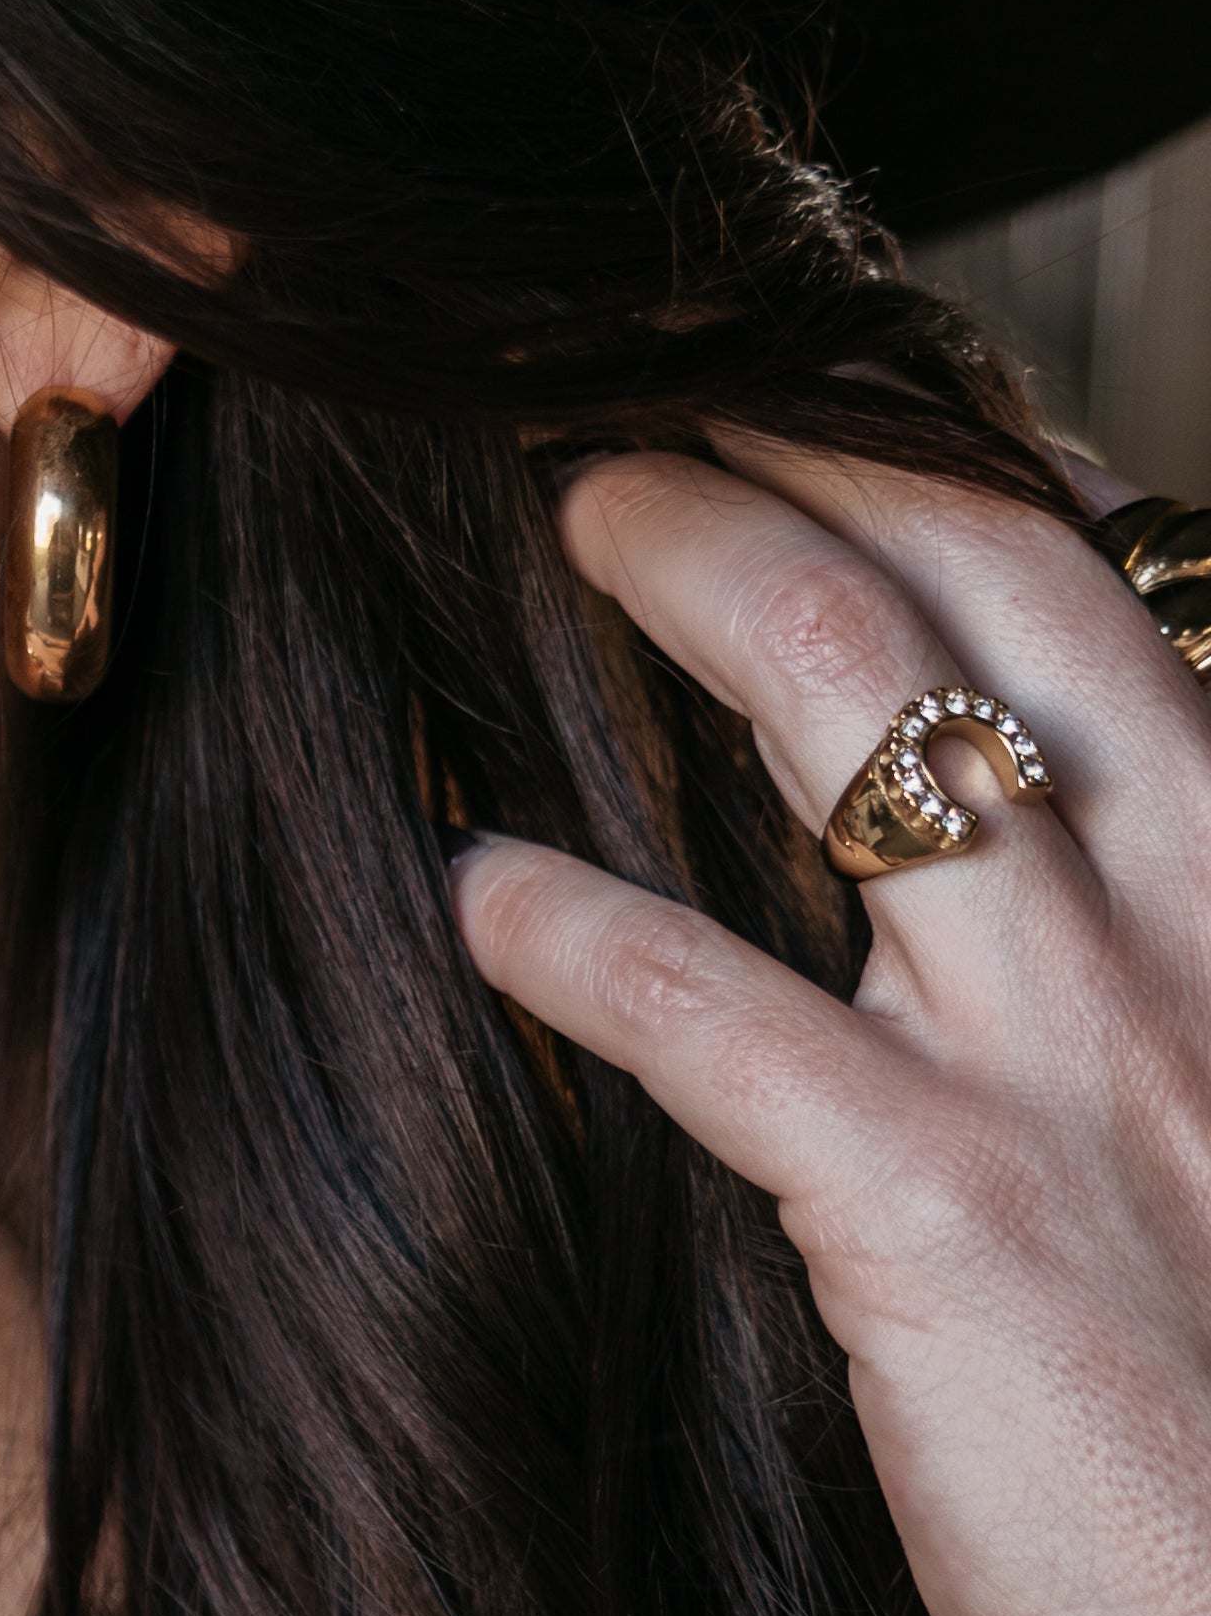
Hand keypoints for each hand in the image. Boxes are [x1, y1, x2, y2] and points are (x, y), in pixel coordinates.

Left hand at [449, 432, 1210, 1615]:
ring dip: (696, 570)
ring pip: (867, 709)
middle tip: (658, 396)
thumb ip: (1161, 1014)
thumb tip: (1032, 903)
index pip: (1132, 608)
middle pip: (999, 582)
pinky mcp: (946, 1222)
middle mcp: (1208, 947)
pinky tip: (477, 893)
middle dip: (818, 438)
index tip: (844, 392)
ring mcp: (1082, 1069)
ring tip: (573, 516)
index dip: (975, 462)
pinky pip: (721, 1017)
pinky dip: (574, 930)